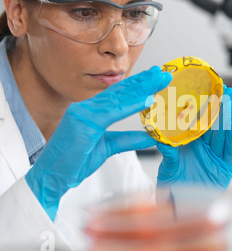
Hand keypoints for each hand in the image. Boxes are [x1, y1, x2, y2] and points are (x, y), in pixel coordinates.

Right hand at [25, 66, 171, 220]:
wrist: (51, 178)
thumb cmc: (73, 162)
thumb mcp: (107, 148)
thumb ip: (128, 140)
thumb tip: (150, 136)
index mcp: (89, 112)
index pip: (118, 96)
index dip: (137, 86)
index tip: (154, 79)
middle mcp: (85, 108)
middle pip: (120, 92)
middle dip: (143, 81)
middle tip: (162, 72)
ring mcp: (82, 112)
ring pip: (119, 98)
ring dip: (142, 87)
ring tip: (160, 79)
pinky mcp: (83, 121)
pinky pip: (113, 111)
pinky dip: (132, 104)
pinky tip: (148, 98)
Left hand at [156, 86, 231, 190]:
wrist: (179, 208)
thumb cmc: (172, 186)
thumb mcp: (168, 165)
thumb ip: (168, 150)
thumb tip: (159, 135)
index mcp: (191, 143)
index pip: (200, 121)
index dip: (204, 107)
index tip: (207, 91)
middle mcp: (205, 147)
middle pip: (215, 124)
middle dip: (221, 107)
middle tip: (225, 90)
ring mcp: (216, 157)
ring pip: (224, 134)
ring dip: (228, 118)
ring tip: (230, 102)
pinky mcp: (225, 168)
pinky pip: (230, 150)